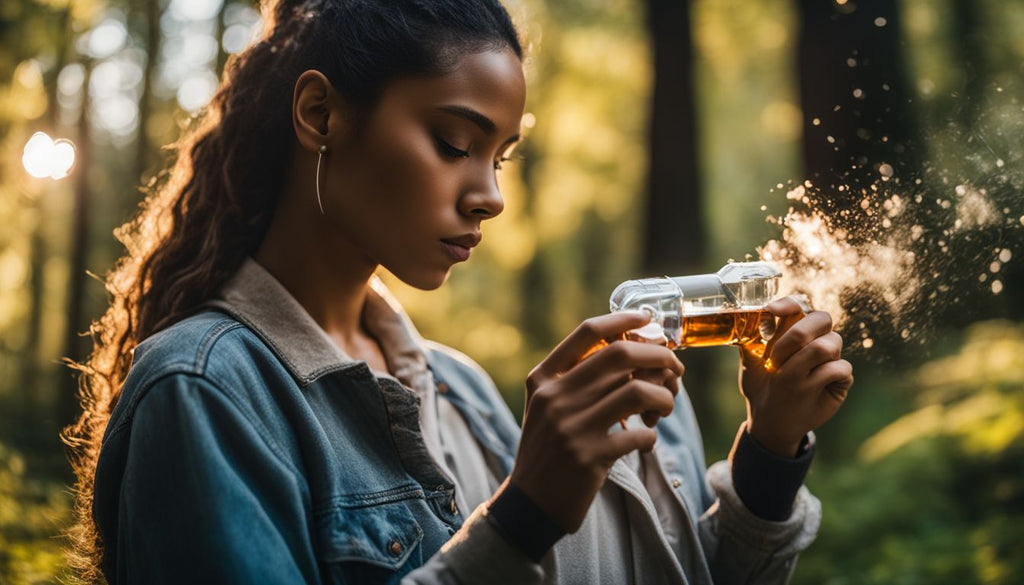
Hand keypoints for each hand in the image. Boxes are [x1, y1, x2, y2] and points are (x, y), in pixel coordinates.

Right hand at [511, 312, 683, 532]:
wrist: (530, 502)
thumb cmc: (547, 448)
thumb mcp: (546, 407)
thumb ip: (574, 379)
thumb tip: (631, 353)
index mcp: (544, 379)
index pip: (587, 333)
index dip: (623, 320)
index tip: (648, 319)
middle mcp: (555, 397)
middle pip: (620, 355)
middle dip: (658, 356)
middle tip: (674, 369)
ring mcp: (572, 427)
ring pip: (638, 391)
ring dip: (664, 397)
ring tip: (664, 409)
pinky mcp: (590, 457)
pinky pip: (639, 435)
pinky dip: (651, 436)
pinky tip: (645, 442)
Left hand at [738, 297, 853, 456]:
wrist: (771, 419)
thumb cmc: (761, 385)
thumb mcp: (749, 364)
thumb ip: (747, 341)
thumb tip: (740, 321)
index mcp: (792, 329)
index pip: (796, 306)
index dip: (787, 305)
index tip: (771, 311)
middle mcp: (814, 338)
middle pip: (821, 318)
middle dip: (798, 334)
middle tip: (777, 357)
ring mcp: (830, 357)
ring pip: (830, 343)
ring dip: (805, 359)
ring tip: (785, 376)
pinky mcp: (841, 377)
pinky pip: (841, 367)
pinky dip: (822, 377)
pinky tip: (809, 388)